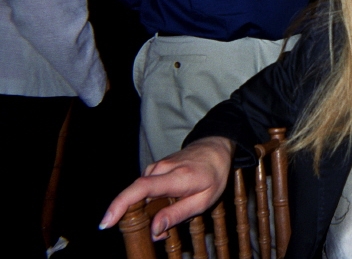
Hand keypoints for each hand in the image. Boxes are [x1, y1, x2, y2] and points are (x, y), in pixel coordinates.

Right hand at [99, 136, 233, 239]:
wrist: (215, 148)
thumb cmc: (214, 175)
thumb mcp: (204, 200)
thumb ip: (178, 214)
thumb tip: (154, 230)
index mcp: (176, 177)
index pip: (141, 188)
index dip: (120, 205)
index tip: (106, 222)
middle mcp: (161, 169)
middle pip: (137, 197)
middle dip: (141, 220)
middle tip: (163, 232)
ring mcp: (156, 167)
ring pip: (142, 196)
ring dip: (150, 211)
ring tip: (174, 213)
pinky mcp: (154, 169)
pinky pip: (146, 190)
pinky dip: (153, 202)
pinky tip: (170, 203)